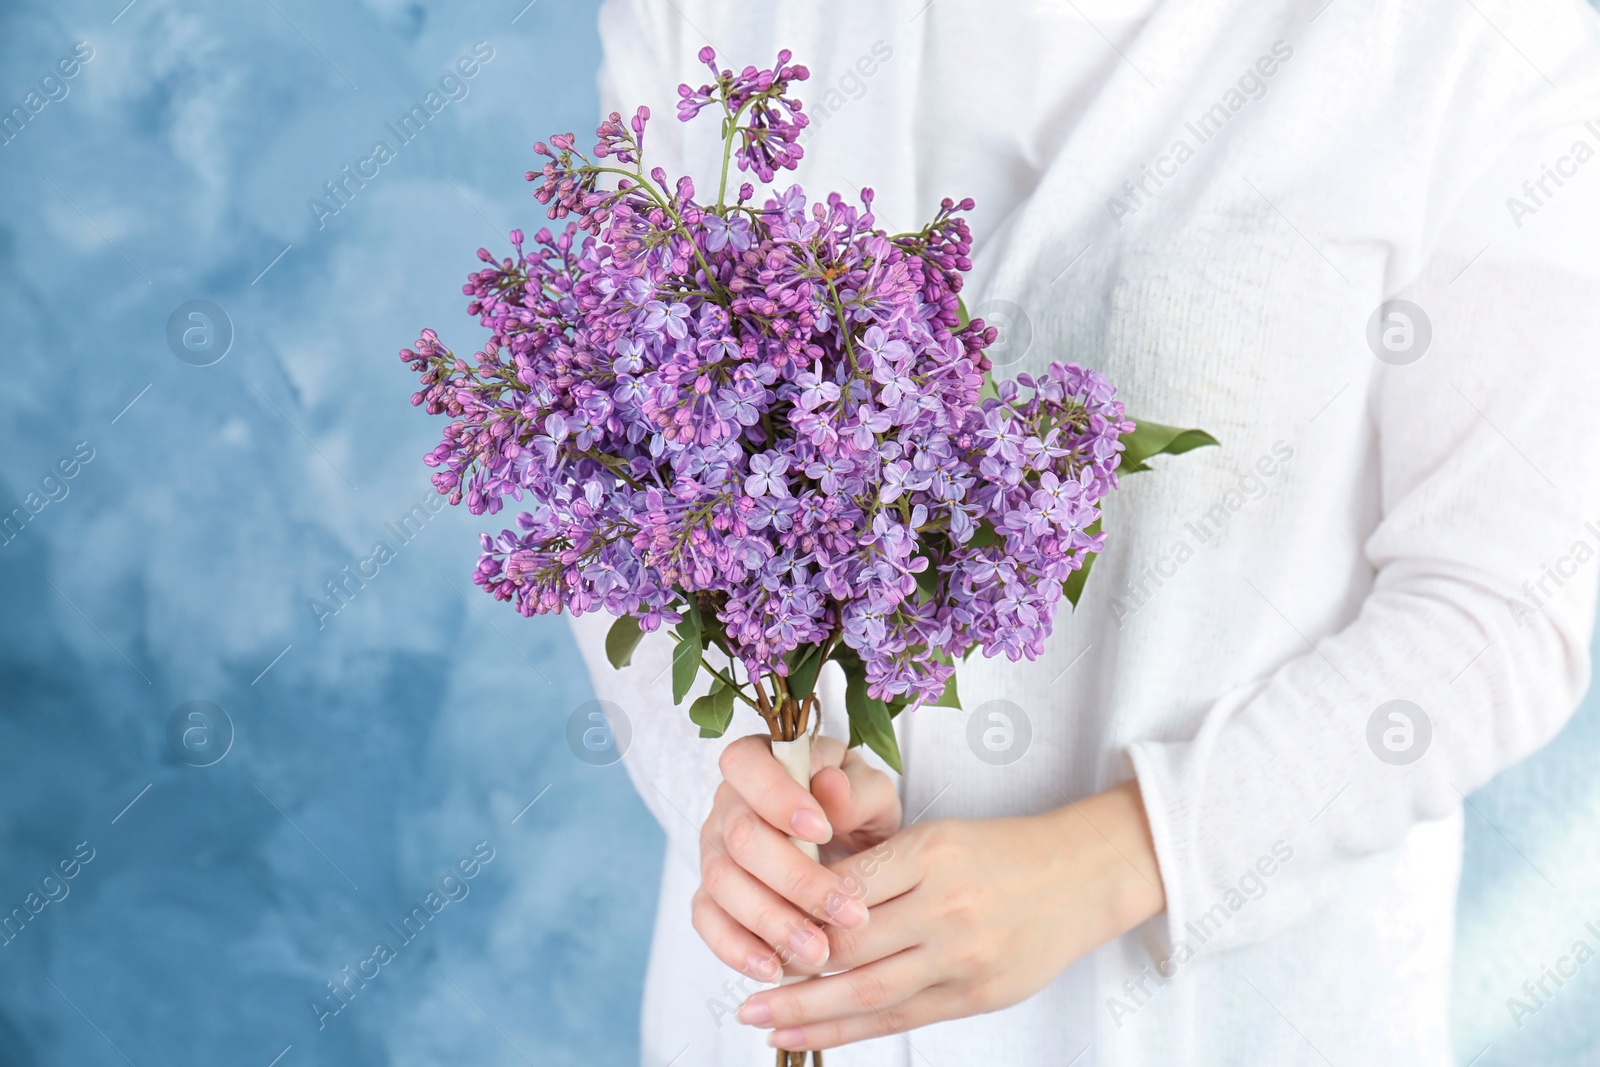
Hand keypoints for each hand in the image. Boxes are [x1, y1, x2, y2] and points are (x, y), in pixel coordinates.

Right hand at [693, 734, 903, 979]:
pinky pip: (708, 921)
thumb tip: (829, 789)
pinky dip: (737, 949)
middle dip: (794, 880)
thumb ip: (856, 790)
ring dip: (772, 922)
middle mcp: (727, 803)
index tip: (822, 830)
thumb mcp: (871, 793)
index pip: (747, 766)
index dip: (777, 798)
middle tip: (847, 913)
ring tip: (819, 953)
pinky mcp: (713, 895)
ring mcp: (714, 850)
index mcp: (760, 760)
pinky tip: (775, 970)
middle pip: (741, 838)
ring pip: (724, 884)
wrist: (850, 846)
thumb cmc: (857, 808)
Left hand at [736, 780, 1166, 1051]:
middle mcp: (946, 906)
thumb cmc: (998, 852)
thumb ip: (875, 865)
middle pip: (850, 947)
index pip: (844, 888)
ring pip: (869, 992)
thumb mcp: (936, 836)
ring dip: (809, 1012)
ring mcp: (963, 957)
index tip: (754, 924)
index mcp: (930, 852)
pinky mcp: (977, 996)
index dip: (794, 912)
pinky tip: (811, 1035)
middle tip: (744, 993)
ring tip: (762, 1020)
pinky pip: (901, 1018)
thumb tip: (800, 897)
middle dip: (789, 973)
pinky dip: (851, 1030)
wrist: (1082, 875)